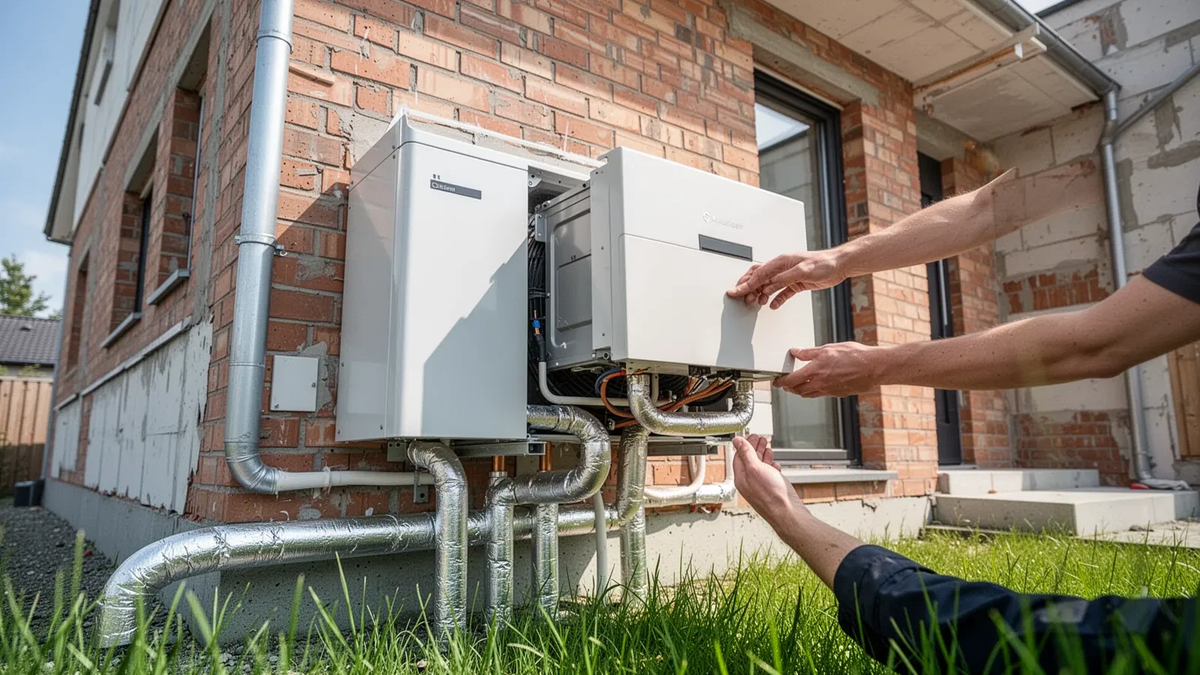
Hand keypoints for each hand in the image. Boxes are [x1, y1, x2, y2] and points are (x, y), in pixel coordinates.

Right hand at [727, 250, 844, 308]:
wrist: (839, 265)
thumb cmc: (824, 263)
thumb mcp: (802, 271)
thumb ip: (784, 279)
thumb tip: (769, 285)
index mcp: (781, 262)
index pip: (758, 274)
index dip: (745, 283)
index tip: (735, 291)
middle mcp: (783, 268)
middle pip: (760, 278)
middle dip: (749, 288)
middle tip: (741, 298)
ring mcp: (789, 276)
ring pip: (769, 285)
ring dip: (761, 294)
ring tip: (755, 303)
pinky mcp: (796, 283)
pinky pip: (782, 292)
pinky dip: (775, 299)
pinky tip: (772, 305)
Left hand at [732, 434, 806, 534]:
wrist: (788, 513)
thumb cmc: (772, 495)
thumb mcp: (755, 468)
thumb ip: (746, 453)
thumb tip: (737, 441)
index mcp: (741, 478)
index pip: (738, 456)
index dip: (745, 444)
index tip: (751, 435)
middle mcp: (749, 483)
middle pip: (749, 460)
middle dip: (754, 447)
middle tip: (760, 438)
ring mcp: (760, 487)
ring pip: (760, 467)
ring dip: (763, 455)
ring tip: (767, 447)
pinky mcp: (772, 490)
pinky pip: (769, 475)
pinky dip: (771, 466)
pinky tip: (774, 464)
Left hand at [774, 344, 882, 397]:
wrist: (873, 367)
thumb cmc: (855, 356)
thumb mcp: (828, 348)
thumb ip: (809, 352)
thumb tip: (796, 352)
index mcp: (815, 371)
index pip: (791, 381)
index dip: (781, 382)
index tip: (777, 381)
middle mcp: (820, 384)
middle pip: (797, 391)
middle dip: (789, 387)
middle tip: (786, 383)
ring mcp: (829, 390)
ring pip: (808, 394)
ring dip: (801, 391)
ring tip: (799, 384)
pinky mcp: (838, 393)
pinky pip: (821, 394)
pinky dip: (814, 391)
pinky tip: (817, 384)